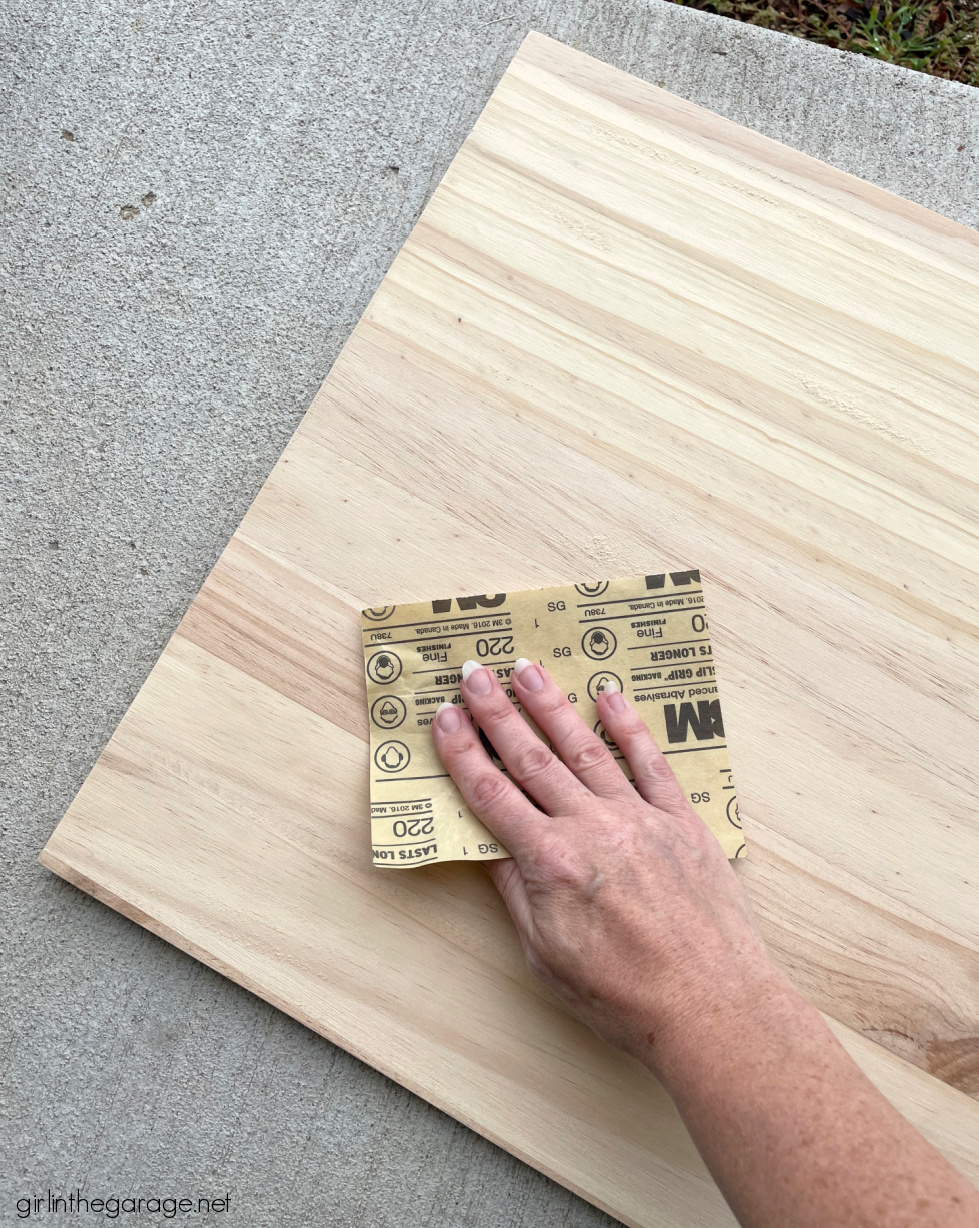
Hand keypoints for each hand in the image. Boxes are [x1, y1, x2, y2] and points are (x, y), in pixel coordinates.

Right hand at [431, 658, 775, 1066]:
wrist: (711, 1009)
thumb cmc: (623, 997)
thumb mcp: (545, 954)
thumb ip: (515, 893)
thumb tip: (490, 848)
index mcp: (551, 863)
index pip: (493, 794)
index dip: (463, 753)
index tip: (444, 717)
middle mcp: (592, 828)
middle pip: (533, 759)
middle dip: (497, 712)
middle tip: (473, 673)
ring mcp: (639, 819)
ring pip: (586, 749)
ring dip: (552, 706)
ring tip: (527, 669)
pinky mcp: (681, 823)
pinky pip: (651, 764)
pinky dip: (629, 727)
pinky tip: (609, 696)